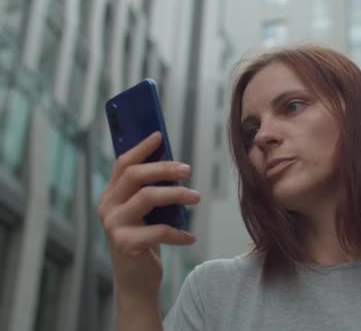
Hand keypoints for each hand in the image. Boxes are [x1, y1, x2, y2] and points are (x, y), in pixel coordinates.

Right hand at [97, 131, 200, 300]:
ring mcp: (113, 225)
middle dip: (164, 168)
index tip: (160, 136)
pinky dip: (179, 233)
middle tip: (188, 169)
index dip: (141, 148)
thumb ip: (150, 190)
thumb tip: (172, 163)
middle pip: (134, 175)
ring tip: (197, 197)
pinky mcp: (125, 243)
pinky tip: (190, 237)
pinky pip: (158, 230)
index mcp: (111, 194)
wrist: (135, 280)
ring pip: (147, 197)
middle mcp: (107, 206)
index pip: (123, 164)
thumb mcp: (145, 212)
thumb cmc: (144, 240)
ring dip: (177, 194)